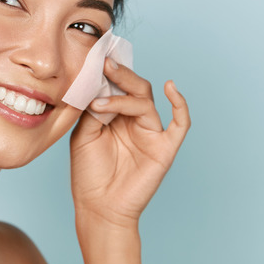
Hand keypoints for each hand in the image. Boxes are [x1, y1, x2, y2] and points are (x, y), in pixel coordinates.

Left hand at [70, 58, 190, 227]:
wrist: (98, 207)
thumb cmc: (89, 173)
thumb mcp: (83, 133)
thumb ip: (92, 108)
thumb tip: (99, 83)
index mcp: (116, 114)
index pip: (117, 85)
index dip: (108, 72)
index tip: (94, 56)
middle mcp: (135, 120)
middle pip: (135, 88)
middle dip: (120, 75)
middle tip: (104, 63)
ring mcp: (151, 133)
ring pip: (146, 102)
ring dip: (124, 97)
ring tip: (101, 103)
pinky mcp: (164, 148)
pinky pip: (180, 124)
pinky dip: (179, 104)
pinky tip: (170, 87)